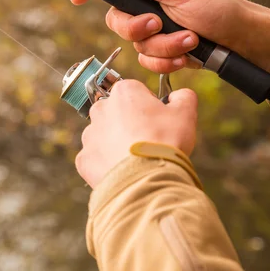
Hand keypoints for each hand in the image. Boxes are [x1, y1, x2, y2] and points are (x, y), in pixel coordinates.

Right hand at [69, 0, 269, 75]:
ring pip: (134, 44)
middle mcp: (144, 3)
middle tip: (157, 24)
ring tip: (188, 39)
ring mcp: (150, 28)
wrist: (236, 41)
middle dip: (136, 28)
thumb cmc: (215, 8)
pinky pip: (146, 61)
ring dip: (163, 46)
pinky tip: (185, 55)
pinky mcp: (157, 50)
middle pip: (115, 18)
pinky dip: (166, 61)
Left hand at [76, 80, 197, 187]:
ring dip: (115, 143)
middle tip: (147, 140)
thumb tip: (178, 96)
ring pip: (104, 135)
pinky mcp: (84, 158)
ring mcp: (89, 134)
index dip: (149, 105)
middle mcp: (100, 109)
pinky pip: (96, 158)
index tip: (158, 120)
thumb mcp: (185, 113)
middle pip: (116, 112)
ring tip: (136, 158)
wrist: (146, 179)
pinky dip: (107, 163)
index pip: (136, 91)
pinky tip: (123, 170)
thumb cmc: (164, 142)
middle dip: (129, 122)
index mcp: (123, 92)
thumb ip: (183, 97)